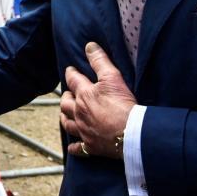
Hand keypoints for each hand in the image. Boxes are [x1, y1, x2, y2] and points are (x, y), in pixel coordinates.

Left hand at [59, 42, 136, 159]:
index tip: (70, 70)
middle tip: (68, 93)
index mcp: (85, 95)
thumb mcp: (112, 77)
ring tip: (65, 114)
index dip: (71, 73)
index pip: (73, 80)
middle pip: (65, 103)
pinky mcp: (90, 146)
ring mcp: (83, 130)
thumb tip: (89, 46)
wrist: (131, 134)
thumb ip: (100, 61)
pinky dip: (74, 147)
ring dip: (65, 118)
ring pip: (67, 124)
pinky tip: (74, 147)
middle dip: (65, 96)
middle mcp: (80, 113)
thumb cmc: (122, 105)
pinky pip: (78, 149)